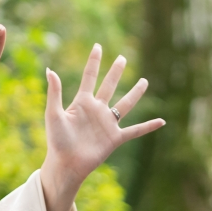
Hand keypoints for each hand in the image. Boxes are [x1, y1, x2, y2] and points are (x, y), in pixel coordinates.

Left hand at [39, 45, 164, 210]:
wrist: (66, 164)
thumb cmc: (57, 141)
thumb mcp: (53, 114)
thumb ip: (55, 92)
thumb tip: (50, 70)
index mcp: (82, 102)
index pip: (90, 76)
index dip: (94, 61)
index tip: (98, 46)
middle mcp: (97, 110)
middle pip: (109, 86)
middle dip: (115, 72)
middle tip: (122, 58)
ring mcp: (107, 123)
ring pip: (125, 104)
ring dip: (135, 93)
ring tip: (144, 81)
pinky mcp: (115, 138)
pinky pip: (135, 130)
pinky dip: (148, 126)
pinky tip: (161, 122)